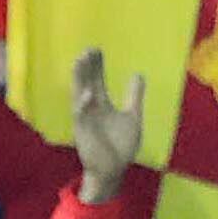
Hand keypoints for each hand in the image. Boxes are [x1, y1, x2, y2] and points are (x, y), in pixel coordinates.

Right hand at [71, 47, 145, 200]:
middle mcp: (91, 109)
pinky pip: (81, 116)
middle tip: (88, 49)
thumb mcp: (133, 116)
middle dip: (87, 67)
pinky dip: (83, 105)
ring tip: (80, 61)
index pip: (97, 80)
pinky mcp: (83, 132)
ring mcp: (86, 120)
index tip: (96, 50)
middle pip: (87, 83)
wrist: (114, 169)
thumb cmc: (120, 146)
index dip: (96, 66)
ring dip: (79, 79)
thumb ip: (134, 96)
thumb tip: (138, 74)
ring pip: (80, 94)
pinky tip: (87, 94)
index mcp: (102, 105)